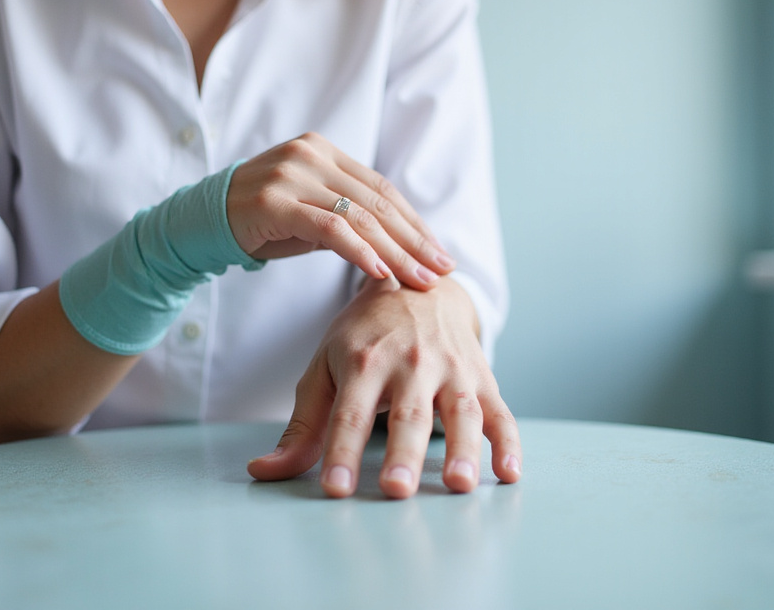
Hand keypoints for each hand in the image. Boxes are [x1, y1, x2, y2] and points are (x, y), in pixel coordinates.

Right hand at [227, 132, 453, 289]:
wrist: (198, 223)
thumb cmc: (259, 222)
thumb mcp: (308, 213)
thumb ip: (347, 217)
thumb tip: (399, 247)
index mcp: (323, 151)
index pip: (381, 189)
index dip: (414, 222)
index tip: (438, 252)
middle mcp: (310, 155)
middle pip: (377, 202)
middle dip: (414, 240)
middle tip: (441, 270)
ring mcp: (292, 175)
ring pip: (359, 216)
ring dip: (395, 252)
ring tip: (418, 280)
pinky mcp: (275, 201)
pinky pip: (329, 228)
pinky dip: (359, 251)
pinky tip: (379, 273)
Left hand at [246, 276, 521, 497]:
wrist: (421, 282)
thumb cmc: (366, 333)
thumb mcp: (327, 366)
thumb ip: (303, 425)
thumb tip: (263, 472)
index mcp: (364, 360)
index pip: (350, 413)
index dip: (343, 452)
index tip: (336, 489)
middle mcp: (411, 361)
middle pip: (407, 413)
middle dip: (402, 453)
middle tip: (395, 490)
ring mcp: (451, 368)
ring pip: (461, 411)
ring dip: (463, 449)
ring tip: (458, 485)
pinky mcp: (482, 376)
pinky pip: (500, 411)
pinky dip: (509, 442)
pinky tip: (510, 472)